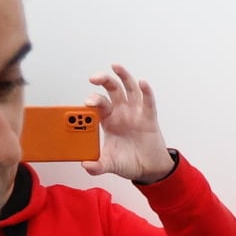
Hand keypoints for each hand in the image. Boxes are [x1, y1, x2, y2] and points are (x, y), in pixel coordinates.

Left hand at [85, 62, 173, 182]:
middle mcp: (122, 112)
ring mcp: (136, 113)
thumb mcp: (110, 164)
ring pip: (129, 89)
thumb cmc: (128, 162)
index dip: (92, 101)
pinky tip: (142, 83)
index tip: (86, 102)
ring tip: (115, 66)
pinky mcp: (150, 118)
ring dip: (123, 76)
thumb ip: (97, 165)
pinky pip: (148, 102)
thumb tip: (86, 166)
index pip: (98, 105)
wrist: (148, 169)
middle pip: (112, 89)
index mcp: (109, 120)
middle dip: (103, 80)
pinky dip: (146, 91)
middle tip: (94, 78)